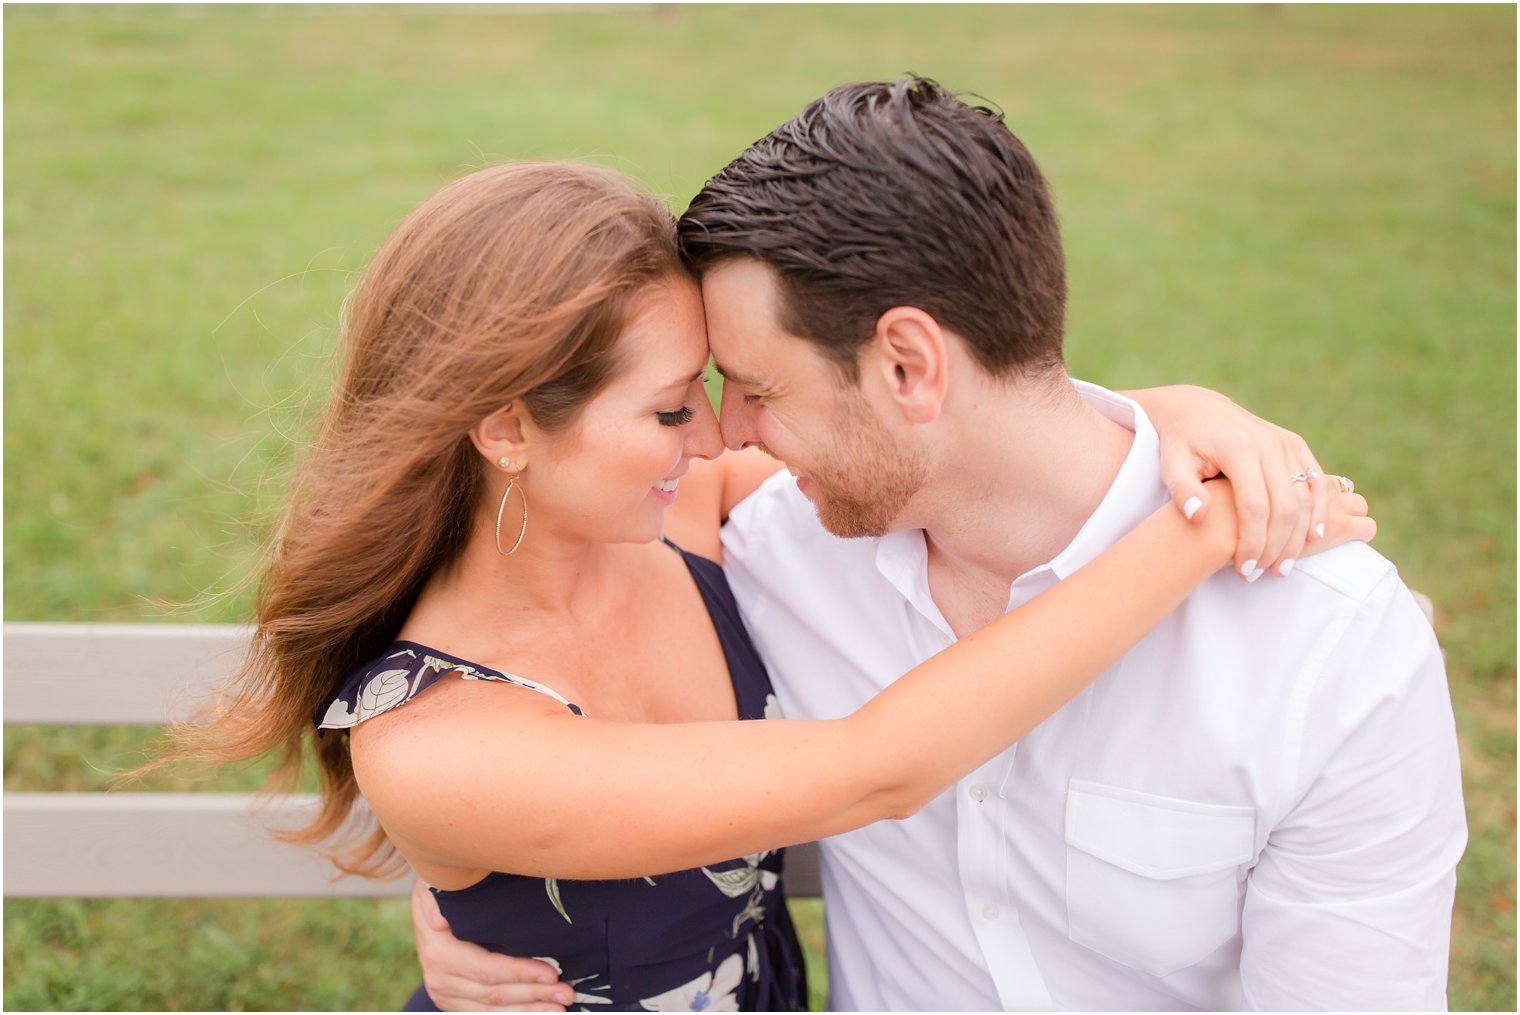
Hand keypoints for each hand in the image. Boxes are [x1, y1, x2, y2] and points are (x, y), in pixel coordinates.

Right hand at [412, 878, 573, 1010]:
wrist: (430, 906)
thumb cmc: (446, 890)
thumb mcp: (441, 886)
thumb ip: (443, 901)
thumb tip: (439, 920)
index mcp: (440, 951)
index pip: (487, 969)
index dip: (520, 973)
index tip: (552, 973)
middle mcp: (440, 978)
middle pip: (494, 993)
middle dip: (534, 994)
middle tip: (567, 992)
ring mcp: (446, 993)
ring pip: (492, 1009)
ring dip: (529, 1009)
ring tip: (560, 1005)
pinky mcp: (453, 1002)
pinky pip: (485, 1014)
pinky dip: (514, 1013)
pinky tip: (538, 1010)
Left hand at [1135, 385, 1352, 578]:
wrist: (1197, 410)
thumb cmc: (1180, 444)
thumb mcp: (1170, 463)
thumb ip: (1182, 489)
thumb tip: (1199, 516)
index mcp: (1237, 449)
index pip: (1253, 506)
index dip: (1252, 542)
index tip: (1243, 569)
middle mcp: (1268, 444)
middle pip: (1284, 506)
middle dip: (1276, 546)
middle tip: (1263, 573)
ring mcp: (1286, 443)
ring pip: (1306, 497)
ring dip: (1298, 536)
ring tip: (1283, 566)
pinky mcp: (1296, 445)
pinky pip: (1317, 482)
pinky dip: (1319, 511)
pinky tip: (1311, 539)